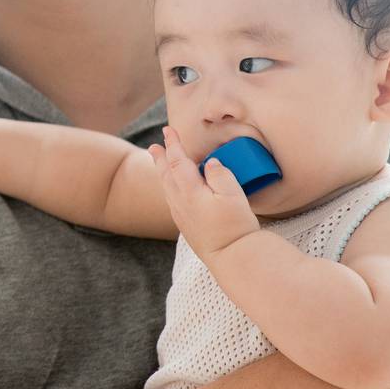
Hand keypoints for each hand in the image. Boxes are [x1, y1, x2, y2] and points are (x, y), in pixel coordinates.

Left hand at [148, 125, 258, 258]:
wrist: (232, 258)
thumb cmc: (235, 225)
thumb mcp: (233, 194)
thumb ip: (220, 174)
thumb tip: (210, 163)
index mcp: (190, 191)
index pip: (178, 161)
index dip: (173, 144)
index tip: (168, 130)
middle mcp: (180, 203)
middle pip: (166, 175)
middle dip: (160, 158)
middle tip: (154, 146)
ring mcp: (182, 216)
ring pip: (167, 189)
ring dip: (163, 173)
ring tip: (160, 164)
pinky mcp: (187, 228)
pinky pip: (172, 201)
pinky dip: (169, 188)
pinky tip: (173, 190)